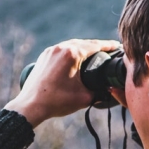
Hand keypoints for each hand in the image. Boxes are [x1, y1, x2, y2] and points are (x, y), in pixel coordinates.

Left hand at [4, 39, 119, 126]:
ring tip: (95, 53)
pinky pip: (62, 50)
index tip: (117, 46)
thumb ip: (100, 92)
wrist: (31, 105)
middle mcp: (61, 48)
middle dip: (97, 46)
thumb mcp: (84, 97)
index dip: (108, 45)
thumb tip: (108, 89)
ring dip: (84, 48)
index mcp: (72, 54)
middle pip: (84, 43)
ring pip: (72, 45)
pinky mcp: (44, 56)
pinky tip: (76, 57)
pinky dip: (72, 52)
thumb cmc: (56, 102)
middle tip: (109, 49)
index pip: (95, 46)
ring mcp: (51, 51)